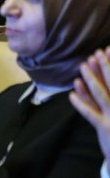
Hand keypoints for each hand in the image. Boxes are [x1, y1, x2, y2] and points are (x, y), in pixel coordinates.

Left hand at [70, 47, 109, 163]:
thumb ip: (109, 92)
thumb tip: (103, 78)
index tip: (108, 49)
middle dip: (105, 66)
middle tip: (96, 52)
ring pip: (102, 95)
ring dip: (92, 79)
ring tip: (82, 65)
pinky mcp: (104, 128)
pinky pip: (90, 114)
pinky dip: (81, 104)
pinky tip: (71, 94)